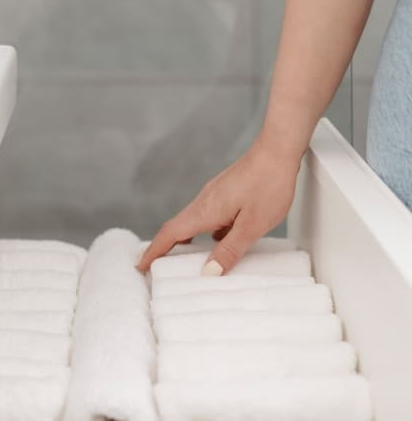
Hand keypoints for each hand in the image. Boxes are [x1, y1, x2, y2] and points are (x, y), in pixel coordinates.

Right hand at [137, 136, 300, 273]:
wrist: (279, 148)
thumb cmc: (269, 183)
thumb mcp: (252, 225)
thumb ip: (230, 250)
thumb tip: (209, 272)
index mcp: (205, 211)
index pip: (170, 234)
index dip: (154, 252)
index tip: (141, 266)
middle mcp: (204, 202)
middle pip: (176, 228)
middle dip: (164, 249)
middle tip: (159, 268)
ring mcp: (214, 195)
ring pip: (193, 222)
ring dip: (187, 241)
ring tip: (190, 261)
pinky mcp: (226, 192)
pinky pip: (209, 216)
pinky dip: (206, 233)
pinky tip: (222, 241)